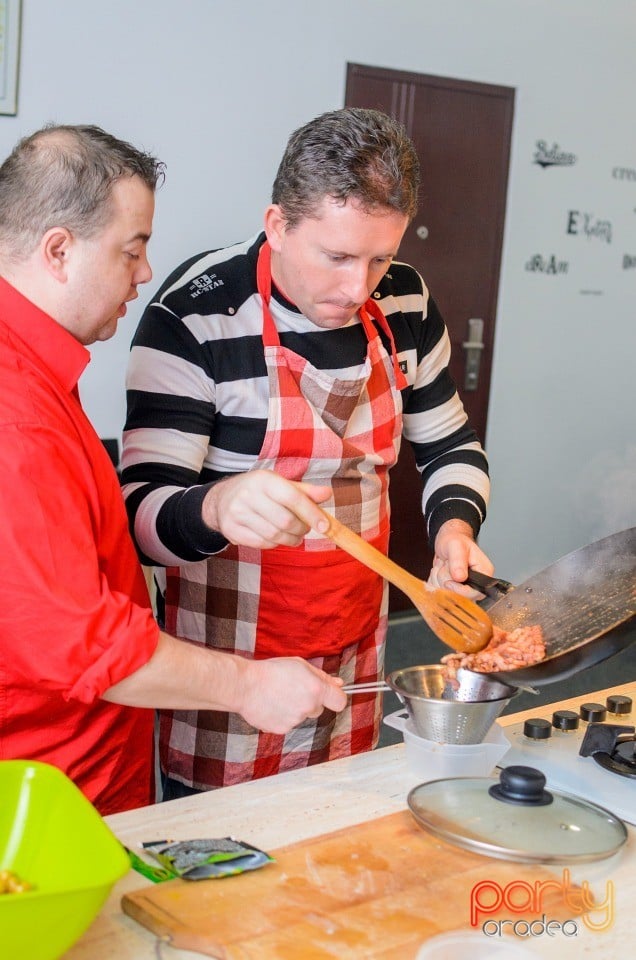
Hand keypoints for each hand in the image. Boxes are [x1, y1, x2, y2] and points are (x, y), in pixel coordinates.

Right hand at [202, 470, 330, 547]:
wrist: (221, 499)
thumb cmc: (258, 490)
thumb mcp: (279, 484)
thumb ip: (304, 491)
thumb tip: (327, 494)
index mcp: (263, 480)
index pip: (292, 498)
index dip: (311, 513)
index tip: (325, 526)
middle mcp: (248, 495)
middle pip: (285, 521)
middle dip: (301, 529)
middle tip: (305, 528)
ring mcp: (237, 514)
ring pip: (274, 535)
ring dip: (291, 539)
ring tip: (294, 534)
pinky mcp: (232, 531)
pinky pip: (262, 544)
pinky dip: (275, 543)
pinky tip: (276, 536)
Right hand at [238, 657, 346, 733]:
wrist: (245, 685)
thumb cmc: (272, 671)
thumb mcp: (300, 665)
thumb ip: (322, 677)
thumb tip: (338, 683)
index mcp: (316, 689)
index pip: (340, 701)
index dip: (336, 697)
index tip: (329, 694)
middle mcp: (308, 707)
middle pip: (319, 709)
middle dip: (310, 701)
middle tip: (292, 689)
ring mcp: (295, 721)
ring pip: (302, 716)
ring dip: (294, 708)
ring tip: (277, 695)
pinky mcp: (282, 730)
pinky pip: (288, 724)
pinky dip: (282, 716)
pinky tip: (271, 705)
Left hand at [429, 519, 493, 598]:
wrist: (447, 540)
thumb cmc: (455, 540)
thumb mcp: (456, 546)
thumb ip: (458, 560)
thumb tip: (460, 577)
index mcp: (484, 573)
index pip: (475, 593)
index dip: (459, 590)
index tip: (448, 582)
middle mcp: (476, 583)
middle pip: (458, 596)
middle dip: (446, 580)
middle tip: (446, 564)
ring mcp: (464, 588)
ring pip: (445, 595)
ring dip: (438, 579)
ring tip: (443, 565)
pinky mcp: (452, 590)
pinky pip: (438, 593)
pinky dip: (434, 581)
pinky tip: (439, 570)